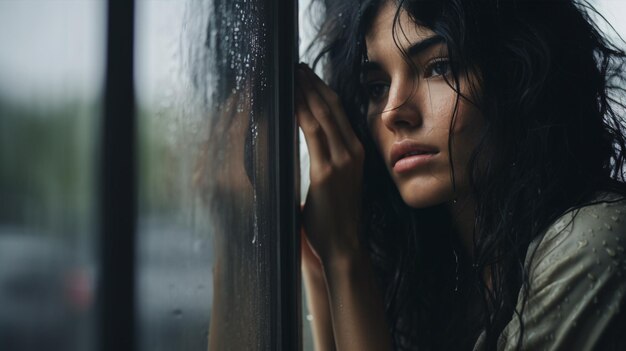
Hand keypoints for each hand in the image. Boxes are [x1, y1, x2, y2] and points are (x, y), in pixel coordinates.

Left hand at [295, 63, 364, 264]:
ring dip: (304, 91)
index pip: (339, 112)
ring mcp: (343, 161)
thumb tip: (315, 151)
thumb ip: (328, 163)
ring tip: (290, 75)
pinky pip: (312, 132)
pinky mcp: (327, 172)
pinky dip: (299, 112)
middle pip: (332, 106)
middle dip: (312, 83)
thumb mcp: (337, 183)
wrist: (344, 246)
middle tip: (295, 67)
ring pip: (322, 114)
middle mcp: (353, 152)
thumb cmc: (335, 218)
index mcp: (356, 153)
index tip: (307, 76)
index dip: (322, 90)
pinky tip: (288, 101)